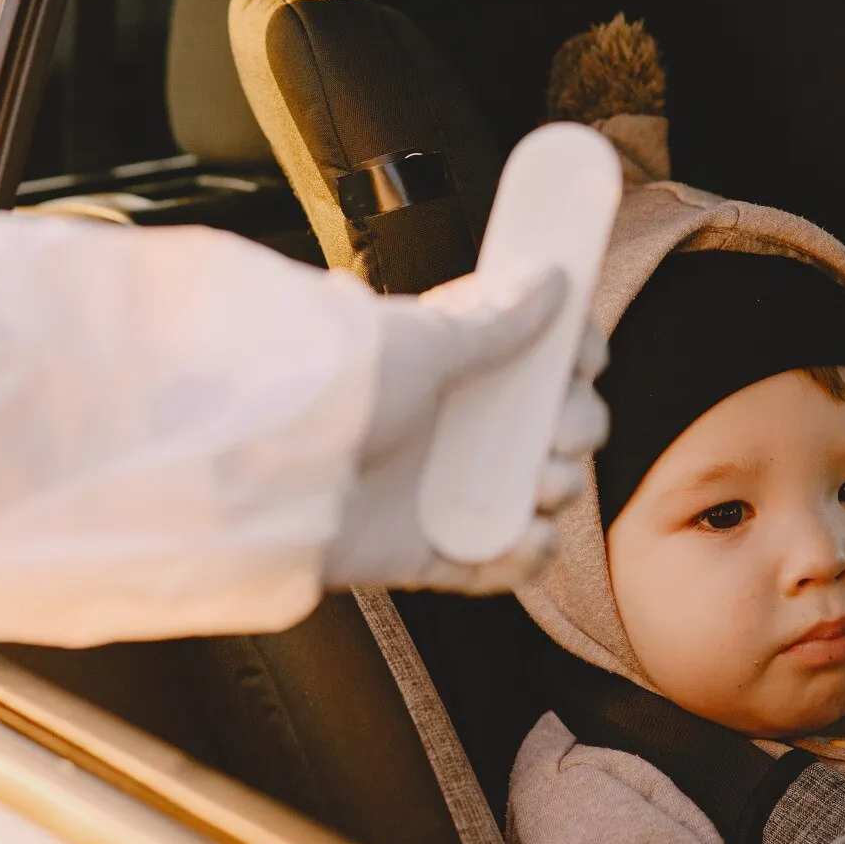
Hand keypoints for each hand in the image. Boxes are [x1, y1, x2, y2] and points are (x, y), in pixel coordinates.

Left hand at [322, 268, 607, 591]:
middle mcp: (452, 424)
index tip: (583, 360)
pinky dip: (523, 557)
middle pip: (551, 428)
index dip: (572, 360)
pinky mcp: (428, 549)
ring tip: (537, 488)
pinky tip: (524, 537)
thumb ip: (494, 321)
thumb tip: (550, 280)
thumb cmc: (332, 389)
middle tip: (557, 433)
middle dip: (575, 429)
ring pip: (536, 494)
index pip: (536, 358)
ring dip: (557, 491)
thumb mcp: (423, 341)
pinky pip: (498, 563)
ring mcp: (442, 488)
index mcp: (453, 364)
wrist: (261, 470)